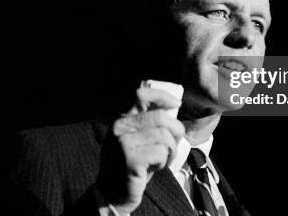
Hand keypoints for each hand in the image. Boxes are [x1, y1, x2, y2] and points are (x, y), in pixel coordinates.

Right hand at [97, 87, 184, 213]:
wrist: (111, 193)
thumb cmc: (130, 164)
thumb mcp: (134, 138)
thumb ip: (148, 123)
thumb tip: (173, 108)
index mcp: (121, 119)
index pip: (140, 94)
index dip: (162, 95)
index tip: (176, 103)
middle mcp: (120, 127)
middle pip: (161, 117)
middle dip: (176, 131)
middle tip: (172, 145)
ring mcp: (123, 143)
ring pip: (165, 136)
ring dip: (170, 151)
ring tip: (160, 160)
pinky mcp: (131, 159)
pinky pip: (161, 153)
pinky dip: (164, 162)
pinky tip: (154, 168)